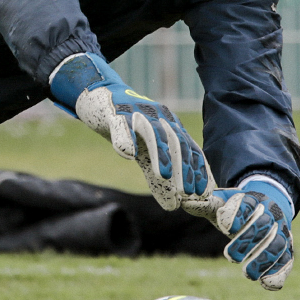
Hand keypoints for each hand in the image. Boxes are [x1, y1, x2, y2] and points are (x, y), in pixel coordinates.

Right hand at [48, 53, 211, 210]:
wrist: (99, 94)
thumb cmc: (126, 126)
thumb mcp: (144, 151)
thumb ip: (157, 176)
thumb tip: (173, 206)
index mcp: (170, 125)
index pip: (189, 148)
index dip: (196, 170)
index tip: (200, 193)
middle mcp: (158, 116)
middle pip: (176, 142)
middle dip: (183, 168)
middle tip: (187, 192)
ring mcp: (137, 111)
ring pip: (153, 133)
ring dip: (160, 154)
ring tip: (163, 176)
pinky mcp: (114, 110)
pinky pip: (121, 124)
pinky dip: (125, 138)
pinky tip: (127, 154)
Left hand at [212, 178, 293, 289]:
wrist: (267, 207)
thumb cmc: (237, 208)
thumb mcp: (222, 203)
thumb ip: (206, 205)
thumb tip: (184, 202)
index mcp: (252, 199)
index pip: (246, 204)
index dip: (237, 214)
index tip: (225, 228)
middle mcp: (269, 214)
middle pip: (263, 225)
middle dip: (246, 241)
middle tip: (229, 257)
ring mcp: (280, 232)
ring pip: (277, 244)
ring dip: (263, 260)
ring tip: (247, 274)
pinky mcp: (286, 249)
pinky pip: (287, 260)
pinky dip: (279, 272)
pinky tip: (267, 284)